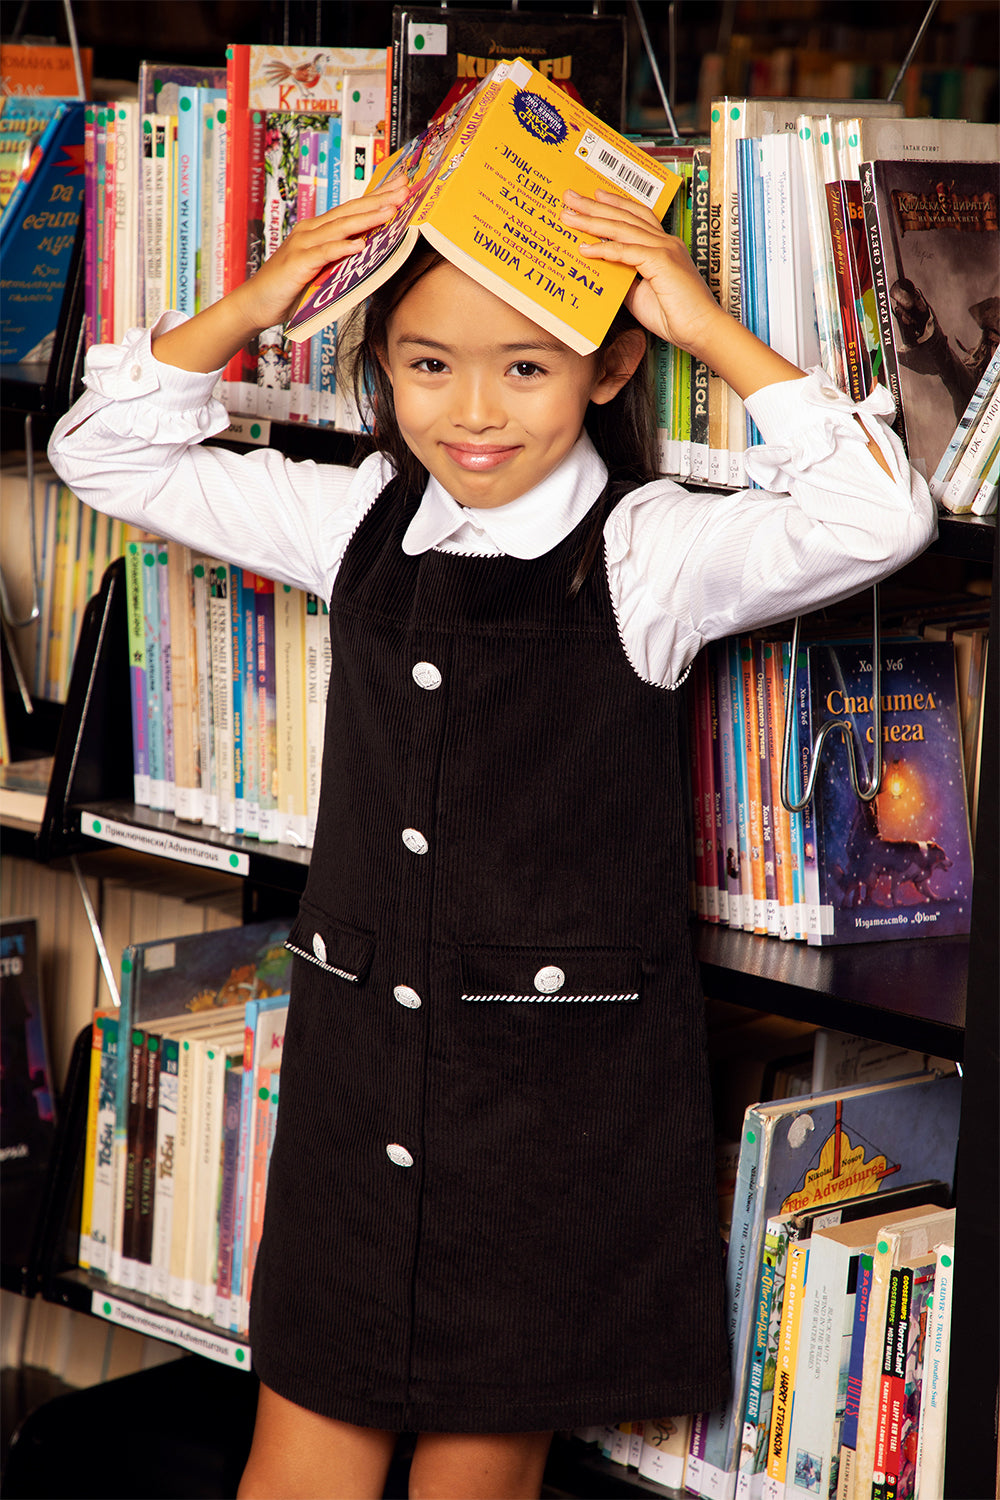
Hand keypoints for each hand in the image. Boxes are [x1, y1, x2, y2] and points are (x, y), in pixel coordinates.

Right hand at [152, 175, 410, 372]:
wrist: (256, 304)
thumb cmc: (290, 288)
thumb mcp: (321, 269)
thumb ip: (340, 258)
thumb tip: (368, 251)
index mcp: (317, 230)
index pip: (351, 210)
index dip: (376, 196)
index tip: (400, 186)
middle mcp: (310, 231)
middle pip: (349, 212)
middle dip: (378, 200)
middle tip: (403, 190)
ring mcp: (303, 245)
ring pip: (340, 228)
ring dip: (366, 219)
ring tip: (390, 211)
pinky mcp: (297, 264)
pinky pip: (324, 253)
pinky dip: (342, 248)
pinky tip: (360, 244)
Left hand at [560, 187, 804, 399]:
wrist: (700, 329)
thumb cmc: (675, 316)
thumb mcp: (640, 293)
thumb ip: (624, 278)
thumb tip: (602, 272)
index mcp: (664, 246)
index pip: (636, 216)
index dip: (614, 204)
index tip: (593, 197)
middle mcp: (665, 242)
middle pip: (625, 215)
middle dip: (594, 205)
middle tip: (569, 197)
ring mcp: (664, 249)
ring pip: (622, 228)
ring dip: (592, 221)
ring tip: (569, 216)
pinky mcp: (661, 261)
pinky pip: (626, 251)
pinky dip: (604, 249)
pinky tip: (585, 249)